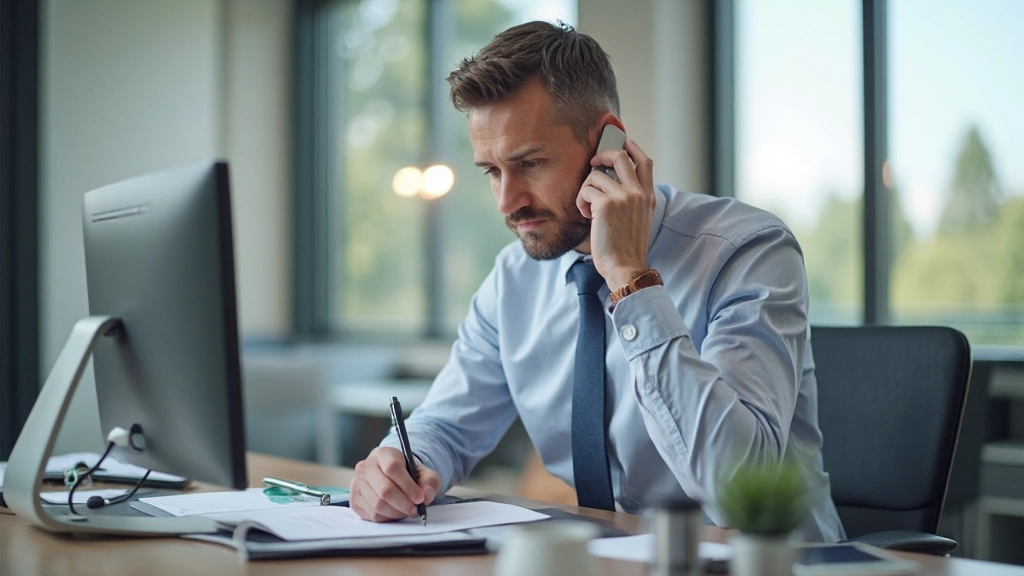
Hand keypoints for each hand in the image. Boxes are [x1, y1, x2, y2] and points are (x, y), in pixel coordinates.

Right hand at [350, 447, 441, 521]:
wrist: (391, 476)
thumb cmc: (406, 473)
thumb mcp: (422, 472)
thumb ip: (429, 481)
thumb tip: (427, 495)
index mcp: (383, 454)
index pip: (393, 468)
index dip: (408, 486)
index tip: (420, 497)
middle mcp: (366, 467)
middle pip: (384, 490)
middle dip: (404, 503)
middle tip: (414, 509)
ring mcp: (358, 484)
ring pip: (378, 505)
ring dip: (397, 513)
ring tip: (407, 511)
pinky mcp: (355, 500)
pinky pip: (372, 515)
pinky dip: (387, 518)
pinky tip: (395, 512)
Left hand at [576, 139, 655, 289]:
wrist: (626, 267)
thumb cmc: (627, 248)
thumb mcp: (639, 219)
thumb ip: (632, 200)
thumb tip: (611, 181)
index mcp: (648, 196)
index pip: (645, 162)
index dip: (632, 148)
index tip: (623, 143)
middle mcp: (638, 193)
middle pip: (620, 157)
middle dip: (603, 155)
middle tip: (594, 164)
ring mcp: (623, 197)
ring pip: (596, 175)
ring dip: (586, 190)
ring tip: (588, 209)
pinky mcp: (606, 204)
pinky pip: (586, 190)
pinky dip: (581, 202)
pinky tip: (587, 217)